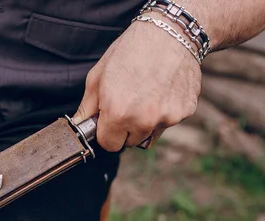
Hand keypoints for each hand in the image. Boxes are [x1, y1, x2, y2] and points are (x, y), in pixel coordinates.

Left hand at [74, 19, 201, 151]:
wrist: (169, 33)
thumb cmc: (130, 52)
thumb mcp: (97, 77)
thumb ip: (87, 108)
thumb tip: (79, 126)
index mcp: (118, 114)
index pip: (109, 145)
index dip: (107, 133)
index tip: (108, 121)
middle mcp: (144, 121)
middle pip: (130, 142)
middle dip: (125, 129)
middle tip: (127, 104)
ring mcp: (167, 118)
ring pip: (150, 134)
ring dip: (145, 123)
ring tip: (145, 95)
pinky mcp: (185, 112)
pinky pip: (168, 122)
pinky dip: (164, 112)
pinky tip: (161, 90)